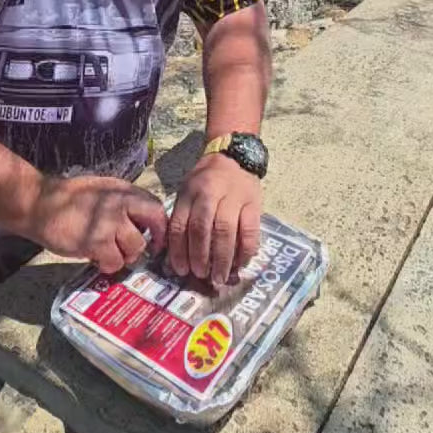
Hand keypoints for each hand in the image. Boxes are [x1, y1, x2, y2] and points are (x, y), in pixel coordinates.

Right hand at [24, 174, 166, 273]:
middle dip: (153, 239)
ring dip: (124, 255)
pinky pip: (115, 261)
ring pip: (136, 248)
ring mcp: (110, 222)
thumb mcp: (101, 191)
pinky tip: (96, 259)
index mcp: (123, 190)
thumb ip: (122, 203)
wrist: (40, 204)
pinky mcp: (97, 241)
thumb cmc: (68, 199)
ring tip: (107, 252)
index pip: (156, 206)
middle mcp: (121, 203)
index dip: (159, 225)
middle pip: (155, 221)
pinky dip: (107, 265)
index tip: (155, 238)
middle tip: (140, 250)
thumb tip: (141, 223)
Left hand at [168, 155, 262, 285]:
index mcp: (189, 192)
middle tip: (201, 275)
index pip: (180, 224)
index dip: (179, 251)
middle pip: (202, 229)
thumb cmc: (206, 179)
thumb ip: (183, 217)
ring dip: (222, 258)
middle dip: (200, 257)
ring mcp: (233, 197)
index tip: (181, 270)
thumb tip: (178, 255)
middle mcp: (209, 193)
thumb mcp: (187, 191)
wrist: (233, 155)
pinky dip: (245, 250)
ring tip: (219, 276)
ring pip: (225, 231)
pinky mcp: (253, 202)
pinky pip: (250, 230)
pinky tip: (240, 264)